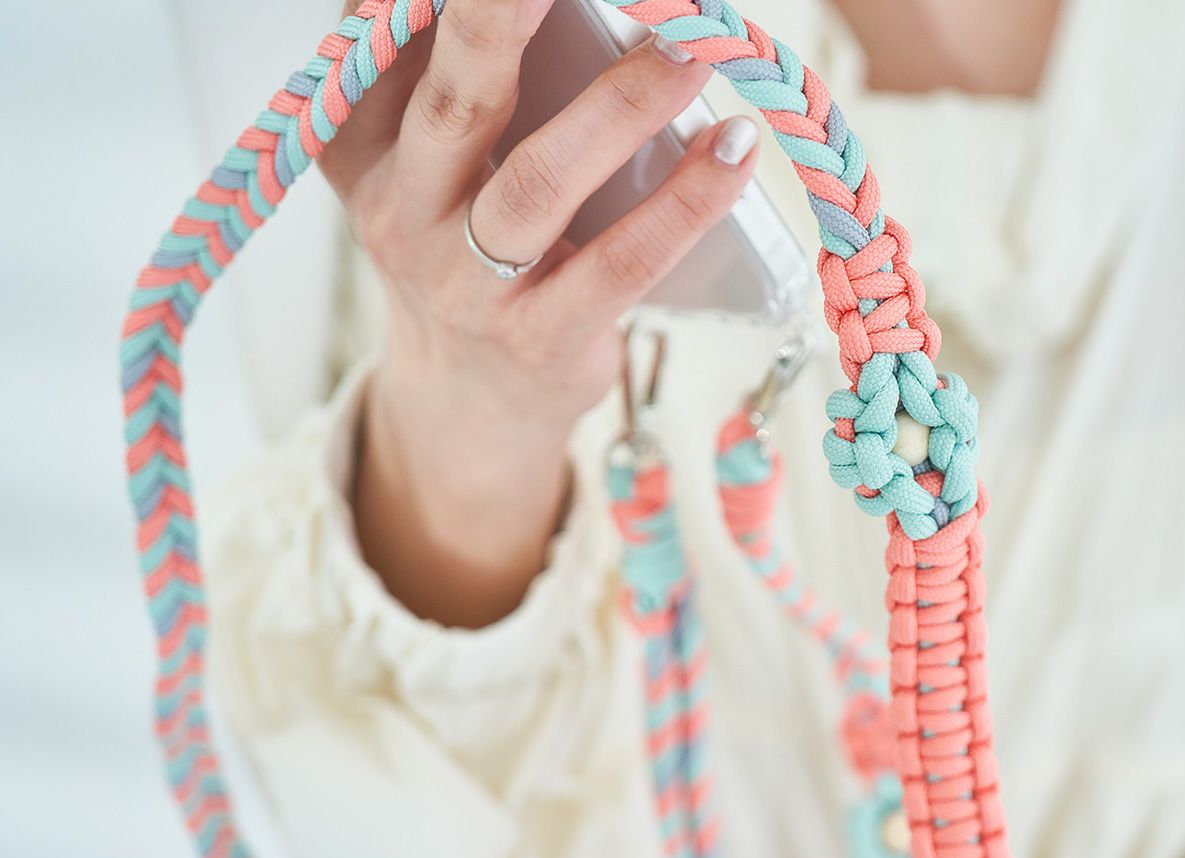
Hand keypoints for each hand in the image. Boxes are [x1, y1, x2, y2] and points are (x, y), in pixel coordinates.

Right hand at [320, 1, 760, 626]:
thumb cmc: (461, 259)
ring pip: (539, 184)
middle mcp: (405, 218)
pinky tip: (731, 154)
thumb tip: (532, 7)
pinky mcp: (542, 338)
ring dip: (621, 109)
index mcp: (365, 153)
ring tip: (691, 53)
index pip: (387, 52)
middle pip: (454, 104)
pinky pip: (619, 265)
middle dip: (499, 22)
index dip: (442, 6)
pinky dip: (684, 204)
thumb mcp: (420, 173)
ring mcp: (471, 289)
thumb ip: (444, 85)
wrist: (466, 403)